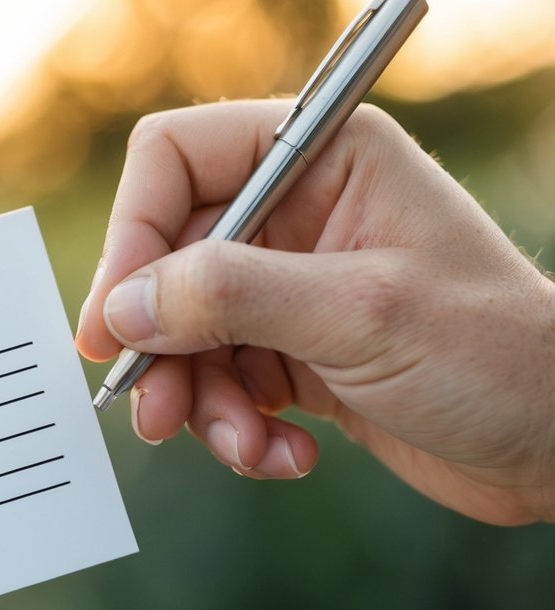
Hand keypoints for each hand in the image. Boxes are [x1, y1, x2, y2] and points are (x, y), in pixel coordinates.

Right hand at [76, 100, 554, 523]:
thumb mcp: (358, 313)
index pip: (176, 158)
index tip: (113, 321)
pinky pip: (220, 381)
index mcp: (321, 156)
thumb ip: (231, 295)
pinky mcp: (291, 349)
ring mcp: (290, 284)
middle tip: (155, 414)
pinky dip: (236, 427)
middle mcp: (296, 209)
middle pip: (167, 258)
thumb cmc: (496, 357)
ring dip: (202, 402)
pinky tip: (286, 454)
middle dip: (162, 344)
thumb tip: (122, 307)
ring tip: (246, 447)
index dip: (132, 234)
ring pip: (185, 331)